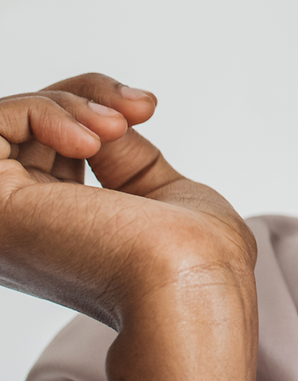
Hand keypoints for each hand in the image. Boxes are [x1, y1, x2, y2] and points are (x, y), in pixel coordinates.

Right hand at [0, 74, 256, 329]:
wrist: (191, 286)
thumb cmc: (196, 257)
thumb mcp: (155, 189)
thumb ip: (119, 156)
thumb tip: (101, 122)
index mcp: (51, 225)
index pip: (46, 141)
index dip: (93, 103)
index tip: (146, 108)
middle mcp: (17, 226)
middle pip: (26, 124)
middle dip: (88, 94)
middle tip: (140, 109)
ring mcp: (1, 218)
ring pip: (6, 121)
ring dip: (70, 103)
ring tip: (117, 127)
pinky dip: (42, 111)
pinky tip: (91, 140)